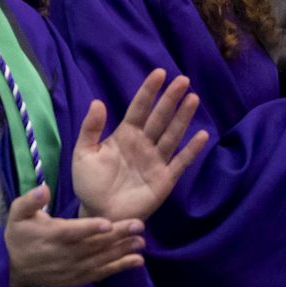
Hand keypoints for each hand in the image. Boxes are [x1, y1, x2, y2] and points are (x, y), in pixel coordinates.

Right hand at [4, 185, 146, 286]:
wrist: (12, 267)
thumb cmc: (18, 235)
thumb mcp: (17, 213)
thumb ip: (30, 200)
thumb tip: (44, 188)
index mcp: (52, 235)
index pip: (74, 232)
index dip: (91, 228)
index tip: (109, 223)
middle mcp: (65, 254)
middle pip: (94, 245)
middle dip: (118, 235)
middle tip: (139, 225)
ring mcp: (74, 268)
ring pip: (102, 259)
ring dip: (123, 251)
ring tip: (141, 242)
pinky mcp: (79, 278)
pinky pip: (102, 273)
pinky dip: (120, 268)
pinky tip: (137, 261)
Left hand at [69, 69, 208, 222]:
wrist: (98, 213)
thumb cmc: (89, 183)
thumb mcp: (83, 153)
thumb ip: (90, 128)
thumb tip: (98, 102)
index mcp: (123, 135)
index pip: (138, 108)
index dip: (148, 91)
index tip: (159, 73)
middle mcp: (143, 144)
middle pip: (159, 117)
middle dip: (170, 99)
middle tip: (183, 79)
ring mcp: (155, 160)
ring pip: (172, 134)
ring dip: (183, 118)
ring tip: (193, 98)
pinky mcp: (164, 179)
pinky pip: (180, 162)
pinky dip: (191, 149)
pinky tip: (202, 135)